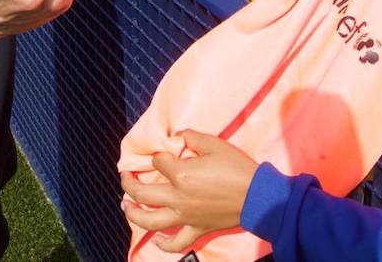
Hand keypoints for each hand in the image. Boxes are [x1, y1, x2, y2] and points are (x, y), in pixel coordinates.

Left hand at [121, 130, 257, 253]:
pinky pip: (176, 243)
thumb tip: (180, 136)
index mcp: (181, 174)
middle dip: (129, 184)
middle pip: (142, 194)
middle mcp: (178, 197)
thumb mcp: (215, 144)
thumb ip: (193, 137)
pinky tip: (155, 240)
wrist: (257, 195)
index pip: (158, 163)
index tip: (162, 154)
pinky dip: (163, 245)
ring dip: (133, 214)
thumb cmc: (237, 168)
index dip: (157, 156)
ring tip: (125, 206)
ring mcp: (185, 216)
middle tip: (124, 178)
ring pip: (150, 221)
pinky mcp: (196, 229)